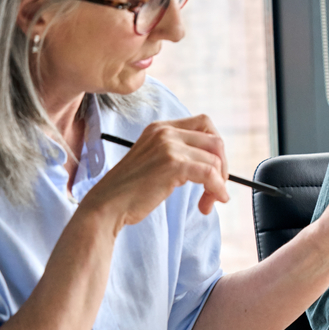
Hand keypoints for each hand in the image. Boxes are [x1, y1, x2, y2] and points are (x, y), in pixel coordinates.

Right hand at [82, 115, 229, 230]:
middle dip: (222, 167)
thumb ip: (180, 153)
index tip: (215, 170)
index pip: (205, 123)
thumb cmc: (131, 190)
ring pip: (215, 160)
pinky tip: (213, 202)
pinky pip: (210, 174)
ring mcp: (169, 146)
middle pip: (215, 141)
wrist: (107, 205)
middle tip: (216, 188)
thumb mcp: (155, 160)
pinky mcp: (173, 164)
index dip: (216, 148)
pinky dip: (217, 189)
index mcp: (161, 128)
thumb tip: (216, 163)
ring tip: (208, 202)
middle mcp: (165, 131)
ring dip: (218, 184)